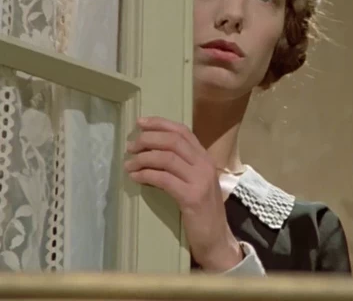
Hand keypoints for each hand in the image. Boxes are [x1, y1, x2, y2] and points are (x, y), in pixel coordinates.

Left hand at [125, 116, 242, 271]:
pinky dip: (146, 175)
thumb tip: (150, 151)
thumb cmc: (202, 209)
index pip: (182, 131)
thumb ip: (181, 165)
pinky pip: (164, 179)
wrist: (216, 237)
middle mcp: (204, 163)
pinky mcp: (192, 196)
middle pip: (173, 141)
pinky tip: (135, 177)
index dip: (160, 124)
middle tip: (131, 146)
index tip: (140, 123)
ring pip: (166, 157)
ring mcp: (200, 179)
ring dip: (143, 158)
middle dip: (148, 139)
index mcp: (205, 157)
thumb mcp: (195, 180)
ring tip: (129, 163)